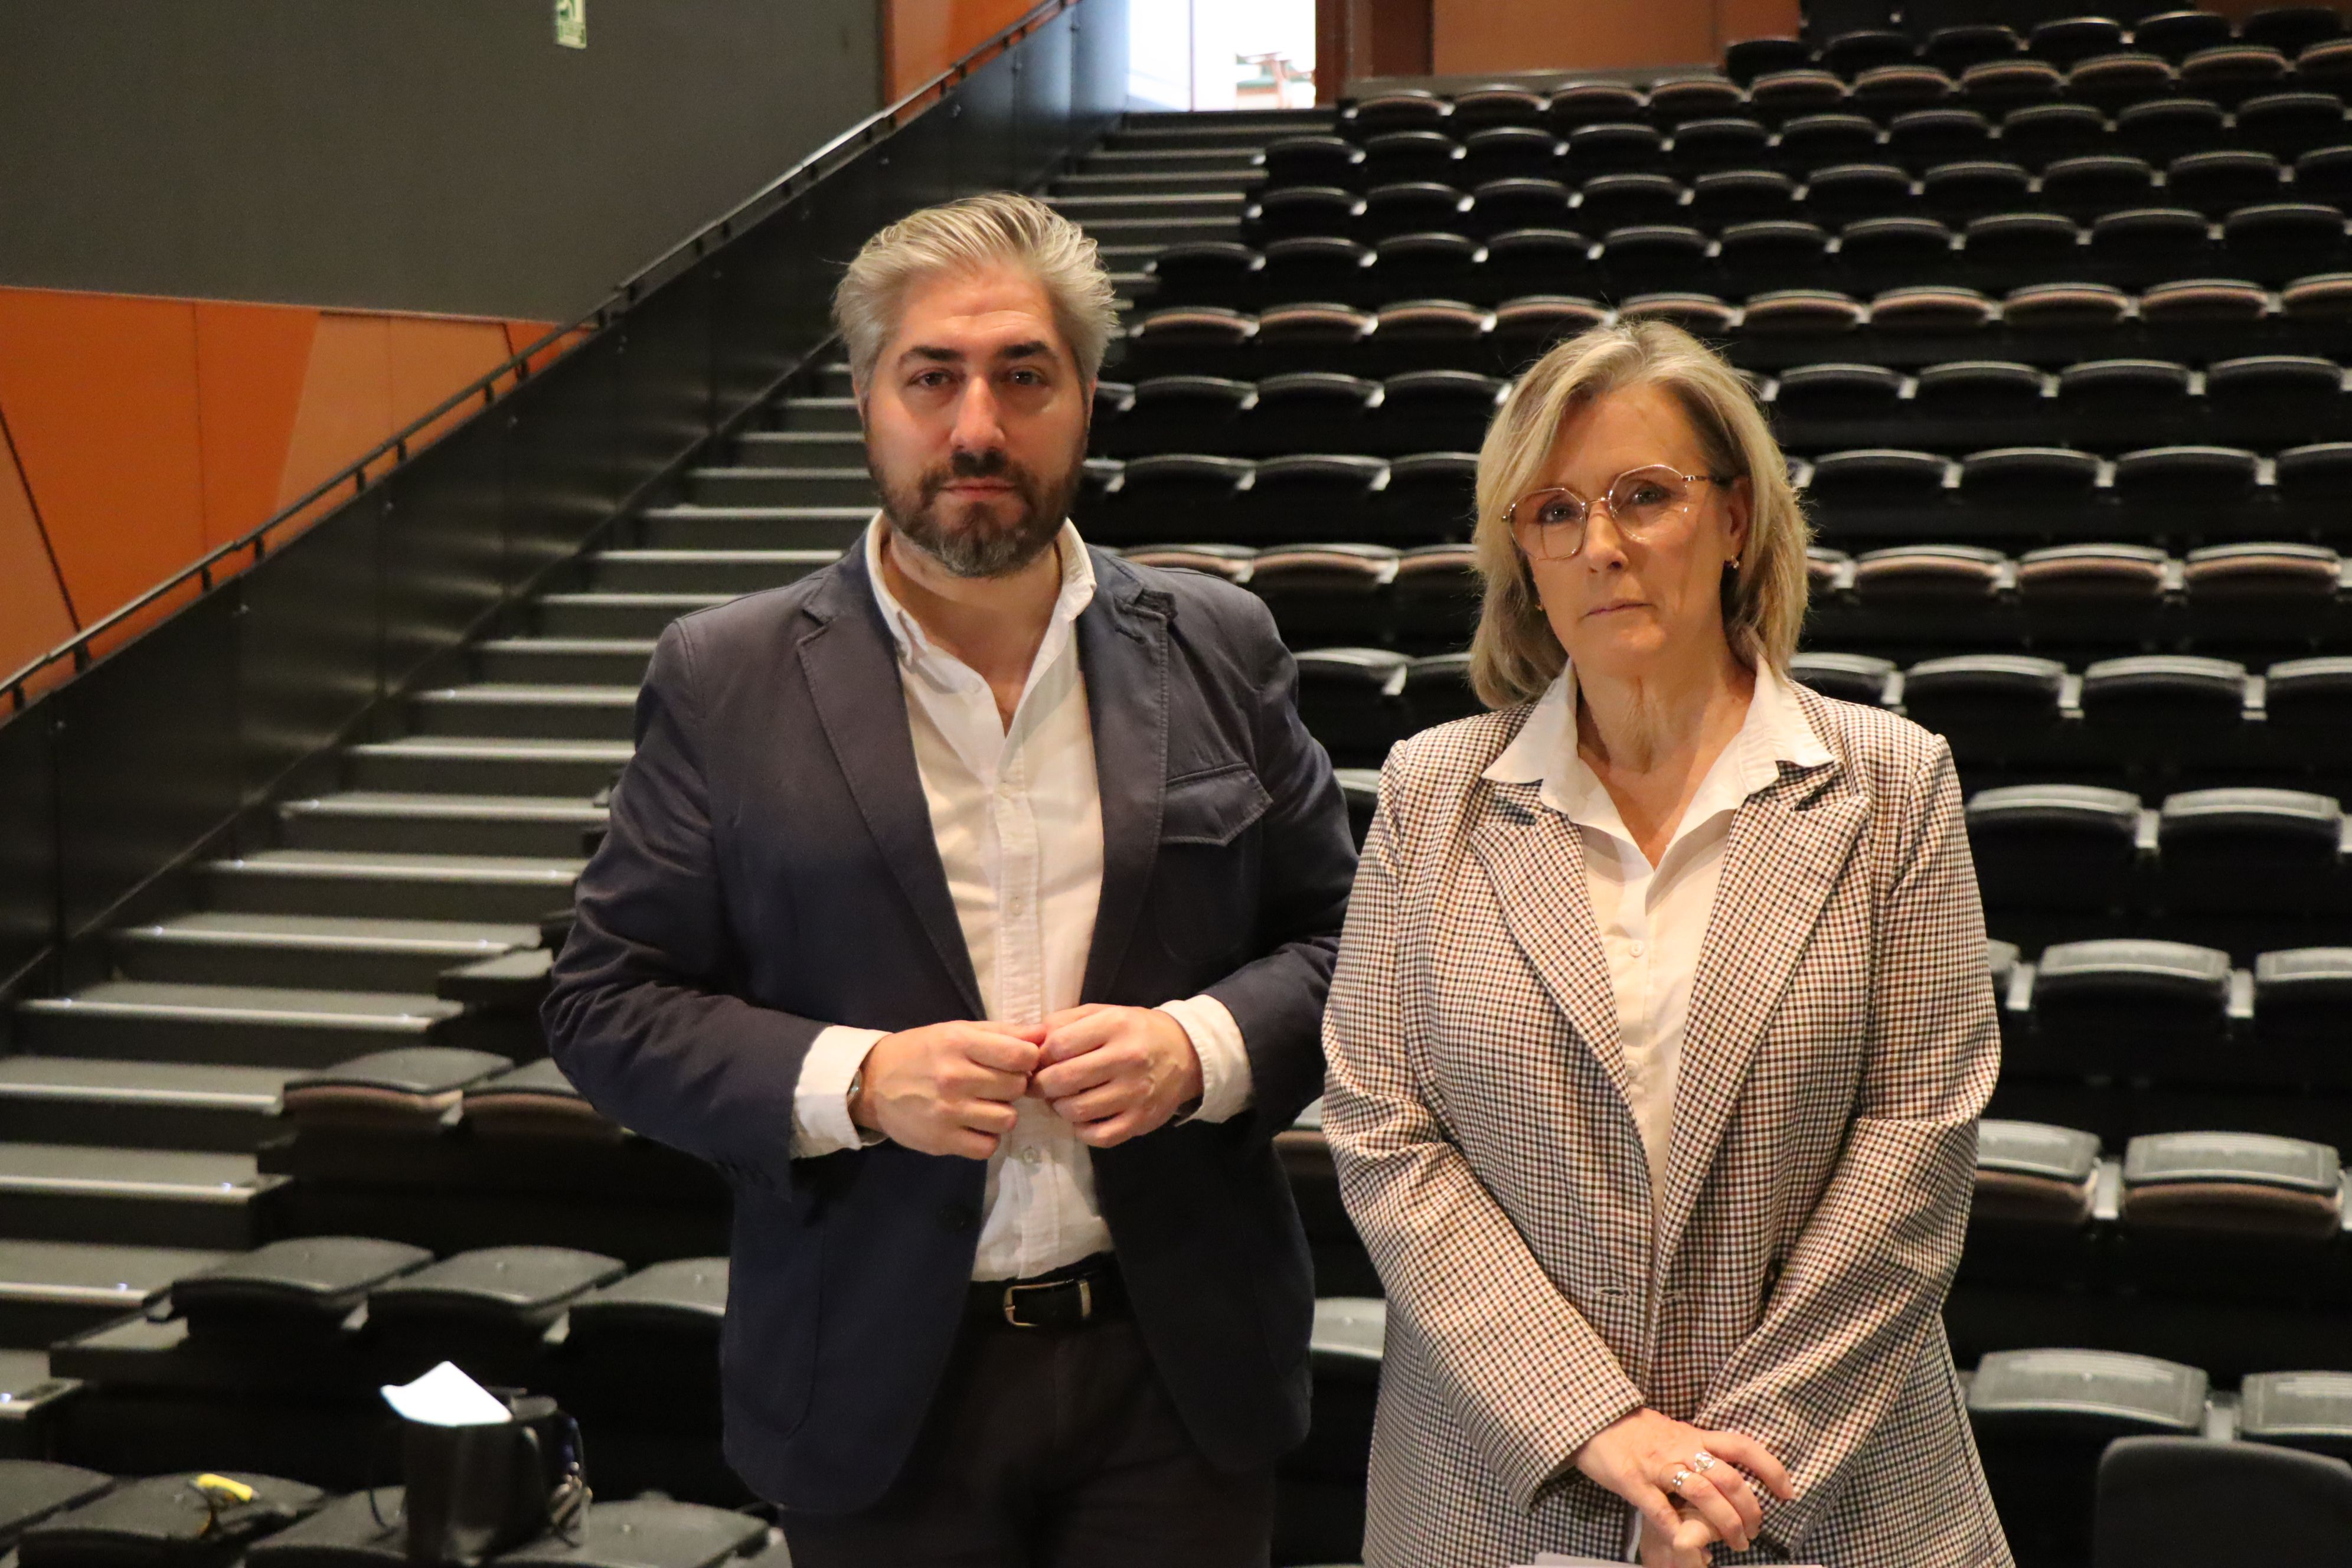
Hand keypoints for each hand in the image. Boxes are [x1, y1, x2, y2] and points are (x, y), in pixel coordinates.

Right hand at [849, 1020, 1044, 1159]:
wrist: (872, 1083)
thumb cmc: (922, 1052)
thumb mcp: (957, 1031)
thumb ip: (1002, 1032)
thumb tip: (1044, 1035)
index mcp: (959, 1042)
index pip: (1021, 1054)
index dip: (1028, 1059)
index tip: (1017, 1061)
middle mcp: (954, 1076)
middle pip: (1017, 1086)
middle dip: (1013, 1085)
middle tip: (995, 1083)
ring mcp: (947, 1112)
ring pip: (1007, 1119)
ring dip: (1002, 1113)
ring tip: (984, 1105)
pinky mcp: (941, 1141)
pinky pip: (988, 1146)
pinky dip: (987, 1138)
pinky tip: (974, 1125)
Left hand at [1028, 1004, 1203, 1147]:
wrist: (1186, 1054)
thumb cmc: (1135, 1031)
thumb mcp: (1104, 1012)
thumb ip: (1064, 1022)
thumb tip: (1029, 1043)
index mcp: (1115, 1025)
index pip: (1058, 1045)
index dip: (1040, 1056)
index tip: (1040, 1061)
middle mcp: (1128, 1058)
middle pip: (1063, 1079)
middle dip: (1041, 1085)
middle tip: (1041, 1085)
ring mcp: (1136, 1093)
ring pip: (1076, 1110)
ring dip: (1059, 1107)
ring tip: (1062, 1099)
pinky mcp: (1141, 1120)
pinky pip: (1098, 1135)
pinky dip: (1081, 1130)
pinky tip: (1083, 1117)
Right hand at [1573, 1408, 1794, 1566]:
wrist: (1591, 1416)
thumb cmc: (1634, 1430)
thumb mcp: (1673, 1434)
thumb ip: (1697, 1452)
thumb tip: (1725, 1478)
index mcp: (1694, 1436)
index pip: (1742, 1447)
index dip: (1770, 1468)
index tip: (1788, 1492)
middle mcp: (1681, 1448)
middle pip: (1727, 1477)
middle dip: (1749, 1509)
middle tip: (1754, 1532)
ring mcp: (1657, 1465)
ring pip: (1701, 1492)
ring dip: (1724, 1522)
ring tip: (1735, 1544)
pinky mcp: (1631, 1479)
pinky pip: (1658, 1507)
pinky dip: (1676, 1529)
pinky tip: (1688, 1545)